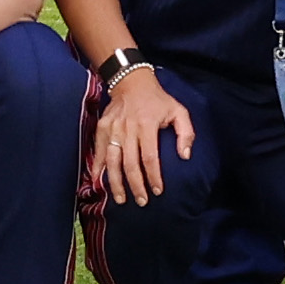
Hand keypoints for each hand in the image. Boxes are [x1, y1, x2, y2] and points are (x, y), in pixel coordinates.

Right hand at [86, 58, 189, 203]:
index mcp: (147, 125)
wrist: (131, 82)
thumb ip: (186, 133)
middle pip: (130, 163)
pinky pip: (99, 151)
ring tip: (121, 199)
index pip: (150, 157)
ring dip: (116, 182)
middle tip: (142, 201)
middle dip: (136, 185)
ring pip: (112, 161)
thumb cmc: (158, 100)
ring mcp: (112, 128)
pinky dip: (98, 167)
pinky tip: (98, 182)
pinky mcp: (102, 128)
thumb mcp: (178, 110)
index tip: (158, 191)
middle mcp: (128, 128)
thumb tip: (185, 156)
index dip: (153, 176)